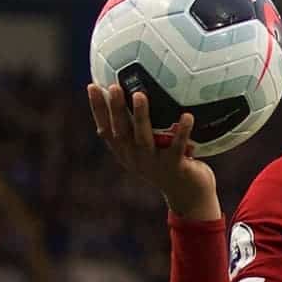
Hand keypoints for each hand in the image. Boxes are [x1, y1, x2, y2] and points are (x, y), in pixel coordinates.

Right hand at [87, 83, 221, 220]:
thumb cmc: (169, 165)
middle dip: (115, 109)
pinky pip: (177, 147)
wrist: (189, 195)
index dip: (98, 109)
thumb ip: (138, 130)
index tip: (92, 86)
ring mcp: (154, 164)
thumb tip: (134, 96)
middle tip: (114, 87)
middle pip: (121, 132)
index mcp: (126, 153)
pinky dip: (182, 131)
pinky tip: (187, 115)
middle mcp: (136, 159)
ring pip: (144, 138)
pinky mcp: (175, 168)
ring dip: (140, 116)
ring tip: (139, 95)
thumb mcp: (149, 150)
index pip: (106, 129)